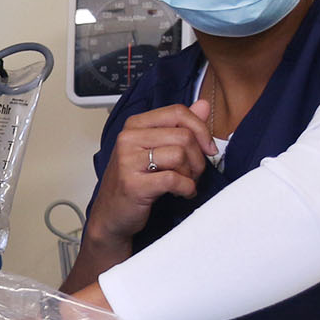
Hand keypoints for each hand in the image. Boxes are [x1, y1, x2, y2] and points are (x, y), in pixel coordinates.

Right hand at [86, 99, 214, 245]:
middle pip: (183, 136)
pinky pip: (174, 179)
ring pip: (180, 155)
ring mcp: (128, 161)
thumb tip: (204, 105)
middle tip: (194, 172)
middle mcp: (129, 138)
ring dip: (192, 174)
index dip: (201, 129)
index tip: (208, 147)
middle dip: (198, 158)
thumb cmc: (134, 181)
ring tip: (185, 182)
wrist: (111, 214)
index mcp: (135, 125)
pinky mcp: (134, 184)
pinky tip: (182, 193)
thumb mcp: (156, 149)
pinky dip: (186, 188)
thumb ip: (180, 126)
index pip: (177, 112)